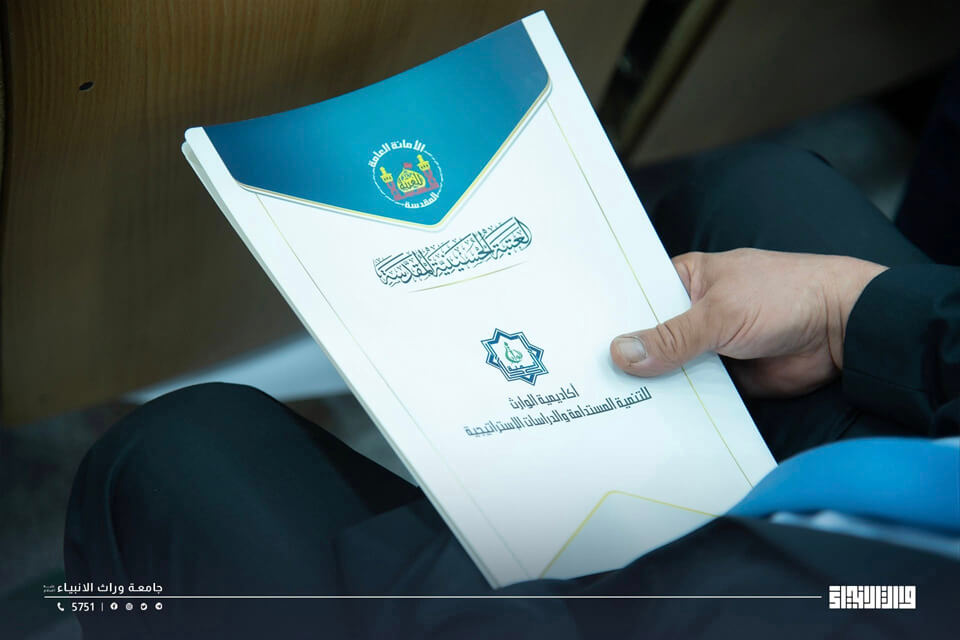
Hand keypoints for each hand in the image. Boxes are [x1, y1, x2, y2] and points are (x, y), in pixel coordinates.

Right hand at [610, 249, 886, 396]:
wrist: (842, 329)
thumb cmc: (783, 296)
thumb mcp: (719, 313)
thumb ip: (671, 337)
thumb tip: (620, 354)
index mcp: (685, 282)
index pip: (636, 300)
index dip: (609, 318)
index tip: (575, 341)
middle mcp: (690, 315)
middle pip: (647, 339)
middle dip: (624, 359)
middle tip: (583, 384)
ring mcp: (705, 349)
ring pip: (667, 371)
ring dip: (647, 387)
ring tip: (603, 408)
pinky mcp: (723, 381)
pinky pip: (691, 396)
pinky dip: (676, 407)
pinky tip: (645, 423)